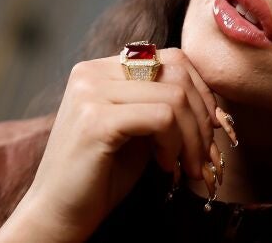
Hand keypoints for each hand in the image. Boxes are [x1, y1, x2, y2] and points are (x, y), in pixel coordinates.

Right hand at [0, 48, 225, 242]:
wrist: (57, 214)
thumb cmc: (100, 175)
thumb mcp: (137, 128)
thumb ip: (162, 104)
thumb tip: (213, 104)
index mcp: (101, 68)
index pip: (171, 58)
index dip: (201, 91)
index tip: (210, 128)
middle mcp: (91, 72)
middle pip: (177, 71)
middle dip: (203, 115)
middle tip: (204, 153)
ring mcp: (91, 93)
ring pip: (175, 96)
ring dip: (193, 136)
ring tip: (187, 164)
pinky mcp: (96, 120)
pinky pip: (162, 117)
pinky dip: (175, 143)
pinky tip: (166, 165)